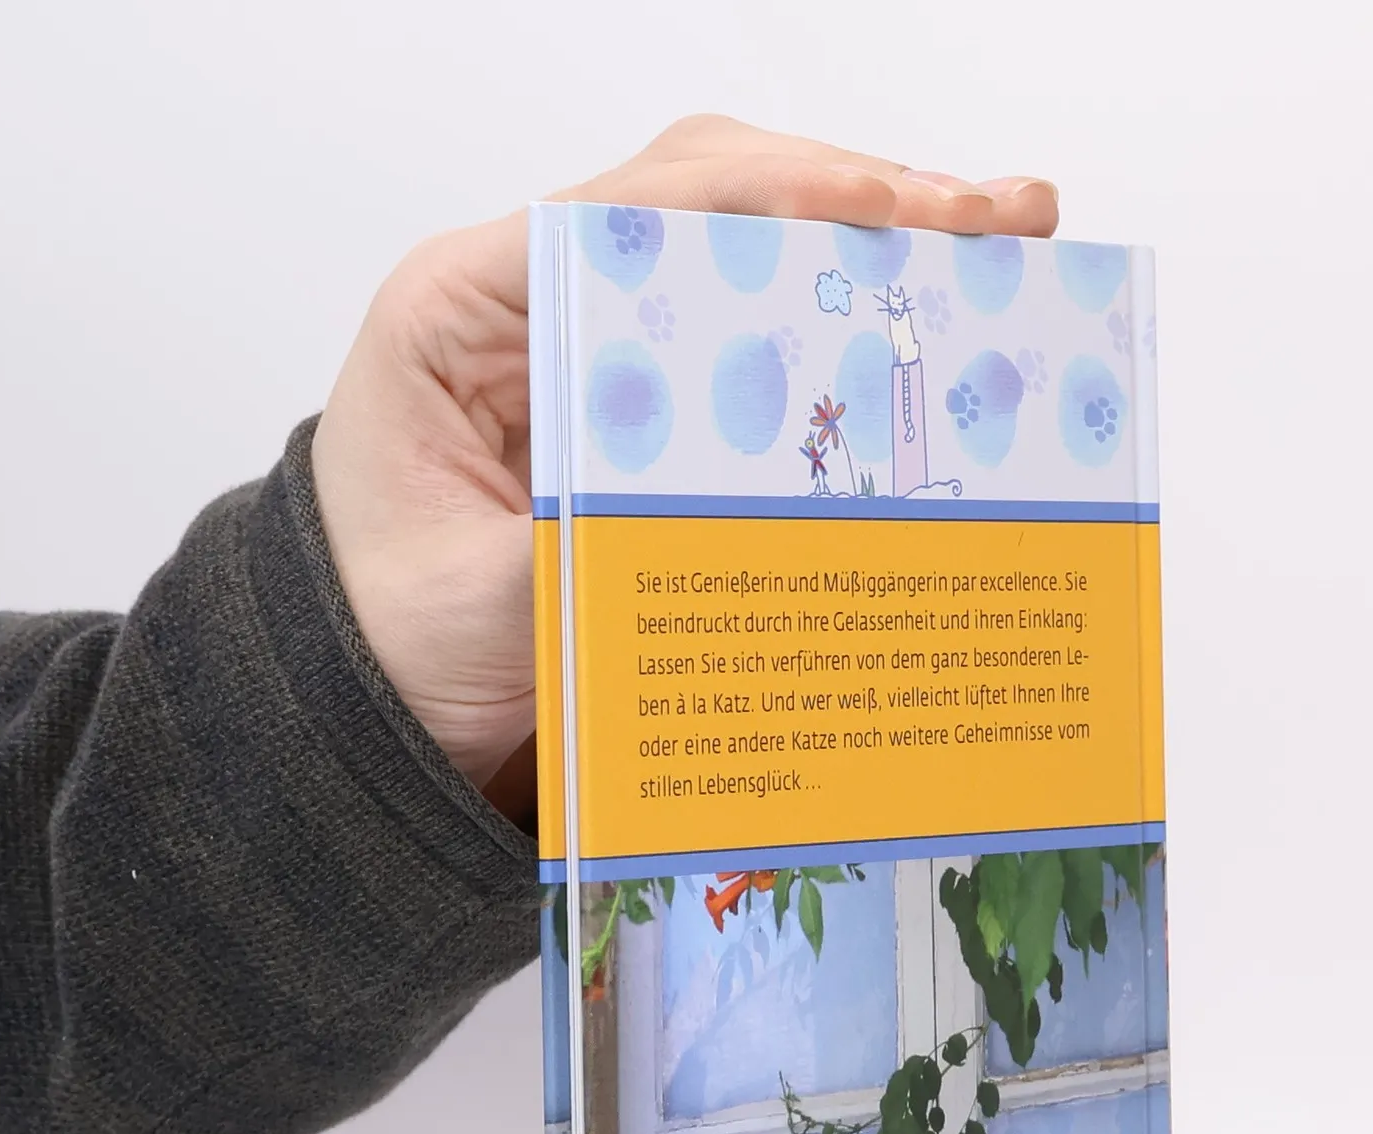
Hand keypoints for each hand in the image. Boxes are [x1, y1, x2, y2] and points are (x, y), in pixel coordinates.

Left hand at [310, 116, 1059, 814]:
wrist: (377, 698)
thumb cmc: (391, 638)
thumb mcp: (475, 605)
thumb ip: (581, 550)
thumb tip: (708, 525)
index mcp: (462, 310)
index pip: (628, 212)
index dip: (765, 198)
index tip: (880, 209)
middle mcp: (533, 298)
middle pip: (704, 200)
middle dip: (851, 195)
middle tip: (985, 217)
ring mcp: (596, 342)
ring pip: (741, 245)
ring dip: (867, 239)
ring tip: (996, 239)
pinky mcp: (645, 399)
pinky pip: (750, 330)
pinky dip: (839, 314)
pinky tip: (927, 313)